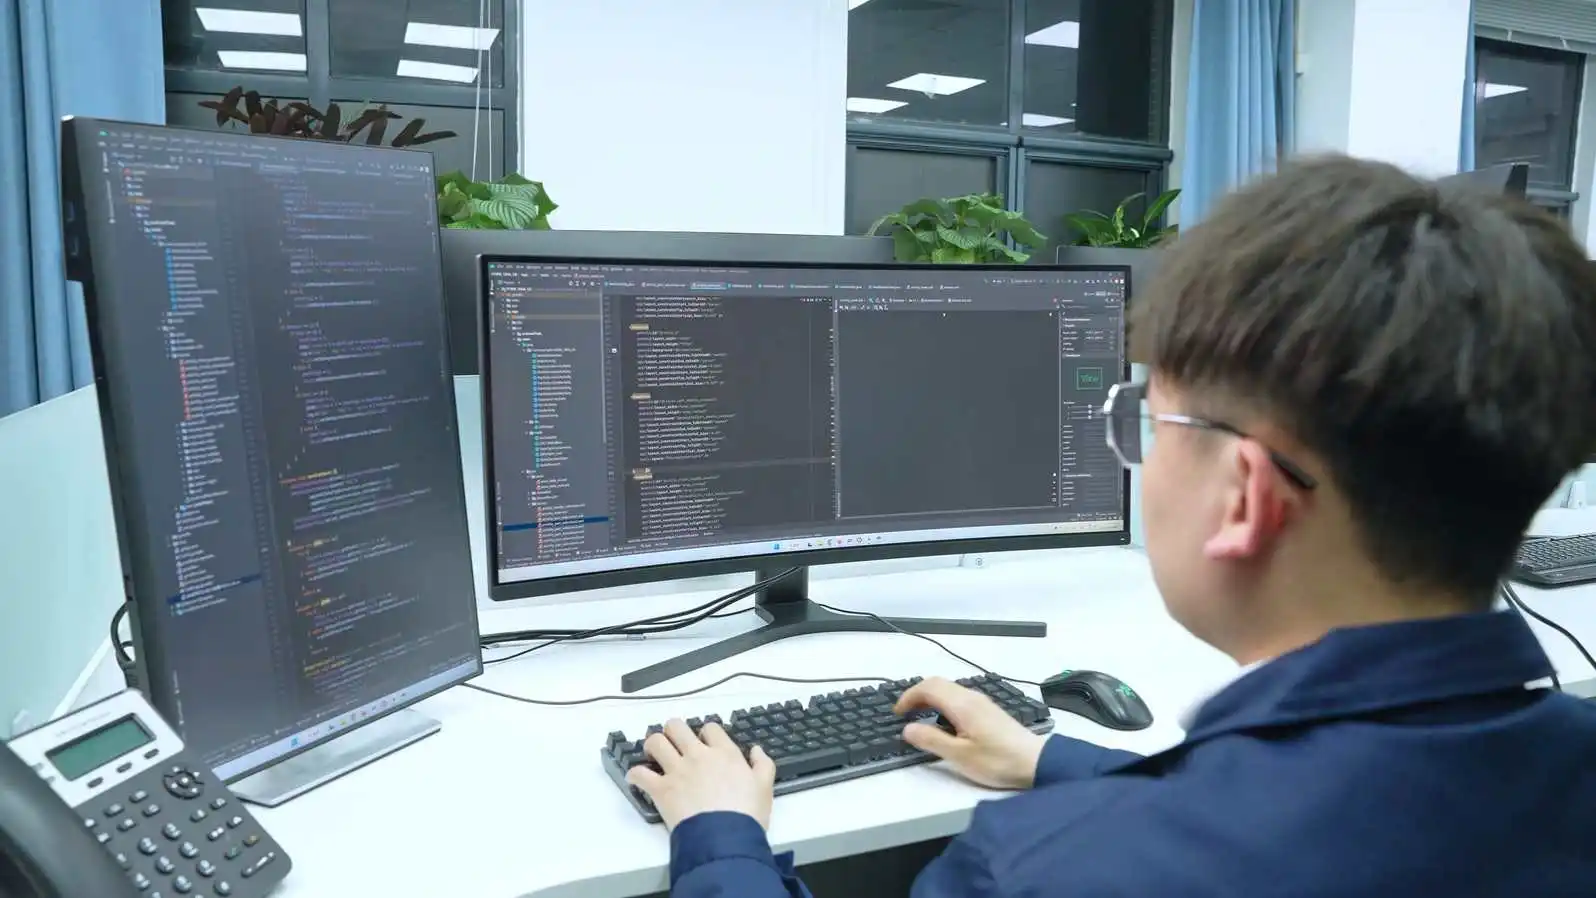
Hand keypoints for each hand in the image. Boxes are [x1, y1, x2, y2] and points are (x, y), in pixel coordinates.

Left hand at [626, 719, 776, 830]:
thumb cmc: (747, 814)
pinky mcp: (661, 789)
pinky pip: (640, 774)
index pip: (710, 728)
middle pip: (676, 727)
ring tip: (653, 755)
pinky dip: (635, 775)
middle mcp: (698, 756)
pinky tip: (637, 778)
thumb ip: (763, 764)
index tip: (704, 743)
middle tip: (673, 743)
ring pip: (655, 742)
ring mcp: (677, 770)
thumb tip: (756, 751)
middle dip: (672, 731)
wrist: (726, 838)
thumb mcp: (765, 787)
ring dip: (652, 746)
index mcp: (724, 753)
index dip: (705, 733)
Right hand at [894, 677, 1047, 789]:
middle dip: (917, 695)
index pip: (928, 687)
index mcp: (962, 704)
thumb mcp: (959, 755)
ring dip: (931, 698)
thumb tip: (908, 728)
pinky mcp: (989, 711)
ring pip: (949, 690)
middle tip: (905, 713)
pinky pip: (959, 698)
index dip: (908, 696)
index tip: (897, 713)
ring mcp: (982, 703)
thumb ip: (931, 740)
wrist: (1037, 763)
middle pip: (938, 684)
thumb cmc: (997, 761)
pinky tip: (945, 724)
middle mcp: (972, 697)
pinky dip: (944, 704)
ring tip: (921, 718)